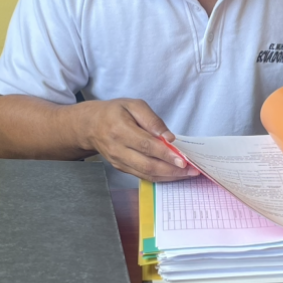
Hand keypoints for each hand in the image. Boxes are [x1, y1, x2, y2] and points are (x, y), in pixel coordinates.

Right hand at [78, 97, 199, 181]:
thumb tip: (169, 137)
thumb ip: (152, 120)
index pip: (146, 145)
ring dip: (168, 176)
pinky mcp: (121, 168)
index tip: (183, 159)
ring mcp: (119, 162)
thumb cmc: (114, 112)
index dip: (165, 154)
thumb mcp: (133, 105)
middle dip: (172, 170)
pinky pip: (143, 176)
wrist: (90, 126)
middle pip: (147, 164)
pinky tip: (173, 174)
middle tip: (192, 170)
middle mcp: (118, 149)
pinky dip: (160, 177)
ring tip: (187, 174)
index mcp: (120, 130)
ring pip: (146, 174)